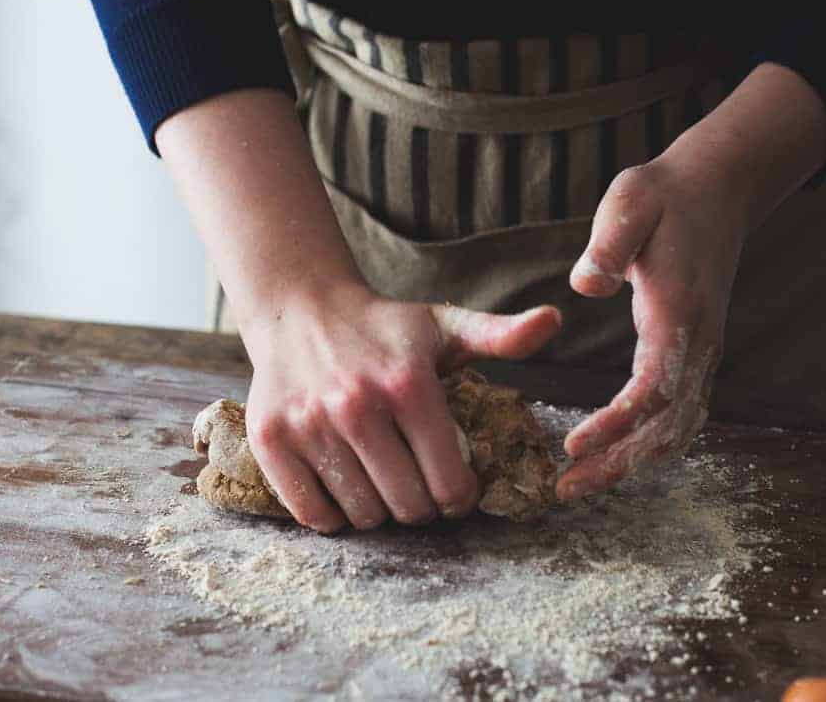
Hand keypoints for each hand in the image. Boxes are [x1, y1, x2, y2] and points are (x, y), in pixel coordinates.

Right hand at [243, 287, 561, 531]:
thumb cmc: (384, 328)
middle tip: (419, 490)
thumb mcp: (445, 326)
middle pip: (408, 506)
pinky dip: (332, 514)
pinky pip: (312, 513)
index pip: (449, 482)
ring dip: (378, 511)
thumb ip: (502, 335)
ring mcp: (309, 425)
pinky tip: (345, 487)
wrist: (301, 310)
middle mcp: (356, 406)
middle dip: (422, 507)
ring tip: (382, 481)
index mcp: (409, 384)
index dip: (460, 497)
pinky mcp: (271, 440)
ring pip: (362, 515)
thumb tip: (554, 320)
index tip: (456, 491)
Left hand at [556, 63, 825, 499]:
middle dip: (617, 462)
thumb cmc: (666, 195)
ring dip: (632, 461)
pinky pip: (679, 413)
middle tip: (564, 489)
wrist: (718, 189)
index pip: (652, 388)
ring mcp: (703, 351)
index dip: (615, 424)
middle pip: (665, 425)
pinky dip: (650, 443)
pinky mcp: (695, 351)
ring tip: (582, 483)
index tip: (573, 446)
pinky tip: (618, 457)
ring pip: (676, 427)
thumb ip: (610, 243)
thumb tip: (584, 285)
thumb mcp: (632, 202)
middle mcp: (699, 342)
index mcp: (679, 314)